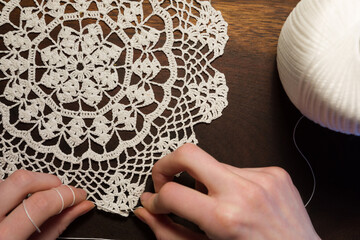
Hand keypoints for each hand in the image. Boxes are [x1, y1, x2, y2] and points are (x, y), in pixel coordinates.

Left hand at [0, 170, 93, 239]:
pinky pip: (2, 184)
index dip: (66, 195)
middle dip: (49, 181)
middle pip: (21, 181)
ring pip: (10, 179)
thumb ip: (58, 226)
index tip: (79, 196)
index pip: (39, 205)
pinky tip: (21, 202)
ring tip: (40, 199)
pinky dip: (18, 190)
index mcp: (4, 239)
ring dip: (33, 184)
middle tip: (60, 192)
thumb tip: (80, 207)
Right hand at [134, 143, 319, 239]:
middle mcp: (244, 192)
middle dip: (167, 164)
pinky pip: (238, 168)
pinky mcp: (274, 173)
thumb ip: (169, 232)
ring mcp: (262, 178)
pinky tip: (240, 201)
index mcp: (225, 218)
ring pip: (213, 164)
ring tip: (217, 203)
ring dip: (205, 181)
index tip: (157, 203)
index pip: (172, 193)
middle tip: (165, 179)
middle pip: (189, 153)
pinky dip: (230, 183)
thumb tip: (145, 210)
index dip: (156, 199)